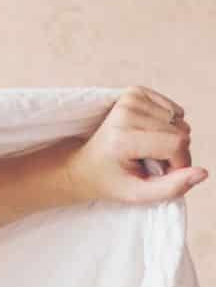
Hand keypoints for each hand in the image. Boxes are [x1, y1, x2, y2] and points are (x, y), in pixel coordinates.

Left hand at [63, 86, 204, 204]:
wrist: (83, 165)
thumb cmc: (109, 181)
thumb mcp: (136, 194)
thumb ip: (170, 188)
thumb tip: (203, 173)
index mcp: (123, 136)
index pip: (176, 144)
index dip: (179, 163)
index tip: (162, 174)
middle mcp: (126, 112)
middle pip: (181, 131)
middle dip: (175, 152)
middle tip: (151, 164)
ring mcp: (131, 98)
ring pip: (179, 120)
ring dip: (171, 139)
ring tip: (146, 151)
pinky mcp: (135, 92)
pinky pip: (173, 110)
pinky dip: (167, 126)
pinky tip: (147, 136)